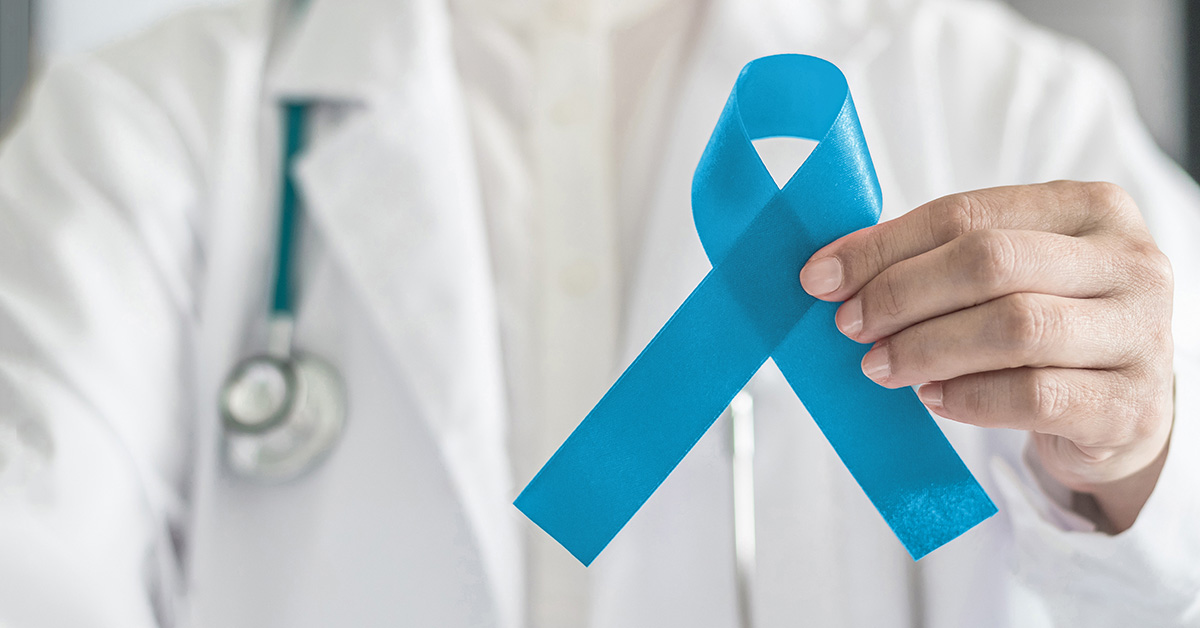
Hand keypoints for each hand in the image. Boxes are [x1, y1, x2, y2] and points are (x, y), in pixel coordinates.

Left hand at [799, 181, 1173, 531]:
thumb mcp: (1007, 276)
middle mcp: (1127, 261)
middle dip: (902, 294)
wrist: (1122, 410)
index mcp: (1089, 207)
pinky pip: (1035, 396)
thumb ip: (935, 259)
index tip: (821, 276)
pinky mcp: (1129, 406)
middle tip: (850, 325)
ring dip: (927, 348)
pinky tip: (933, 398)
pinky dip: (969, 397)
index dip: (884, 246)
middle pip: (991, 263)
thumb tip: (832, 269)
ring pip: (1014, 328)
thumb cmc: (1049, 325)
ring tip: (881, 365)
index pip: (967, 214)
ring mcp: (1139, 334)